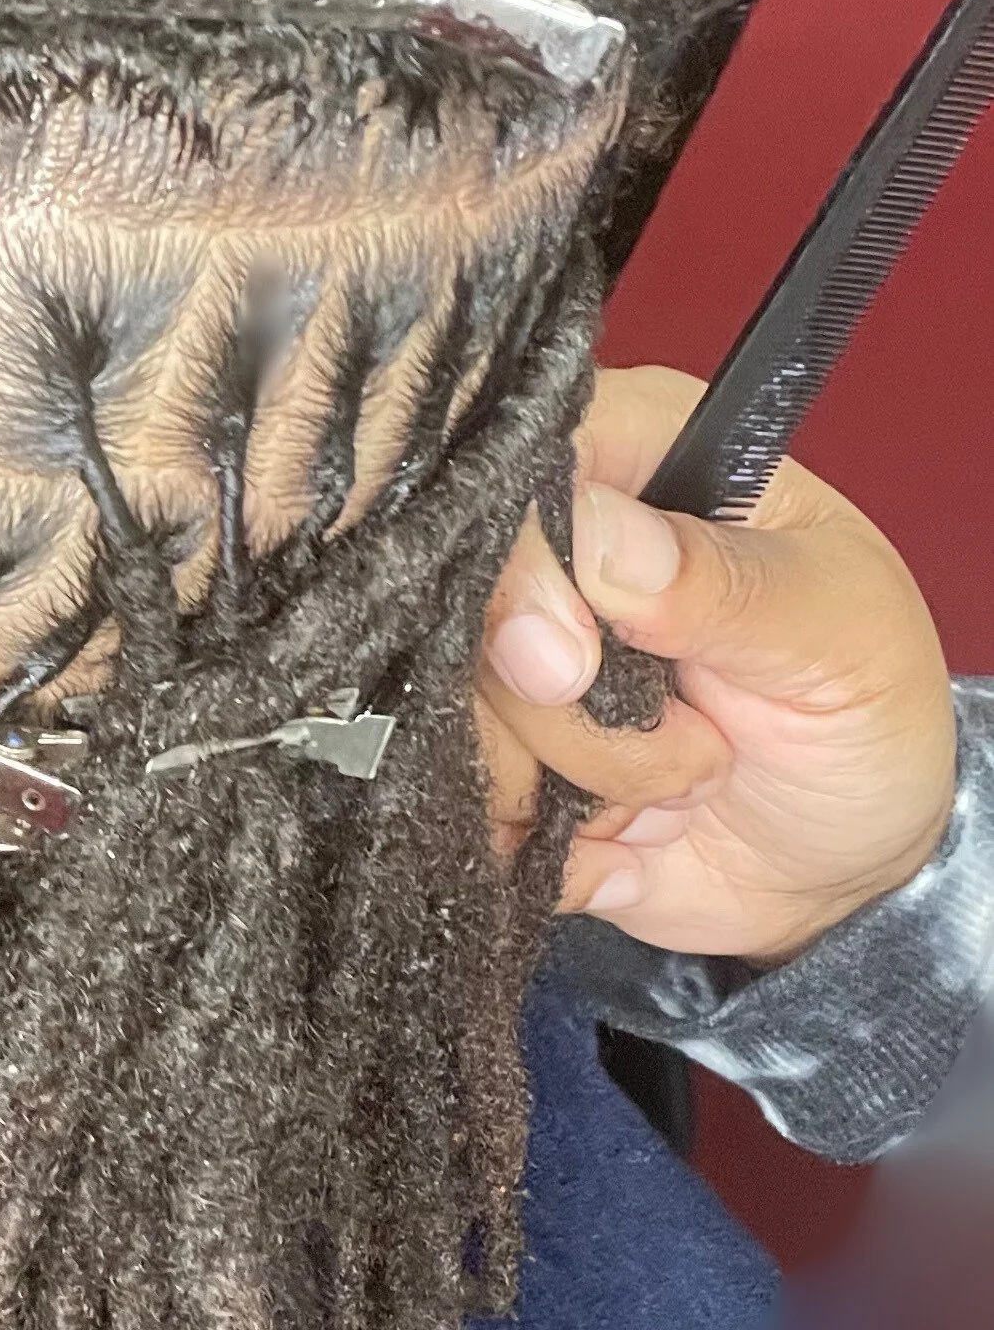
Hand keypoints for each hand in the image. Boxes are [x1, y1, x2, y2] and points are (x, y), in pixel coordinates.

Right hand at [477, 367, 956, 965]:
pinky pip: (468, 804)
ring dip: (594, 784)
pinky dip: (555, 842)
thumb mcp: (835, 633)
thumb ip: (718, 581)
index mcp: (642, 465)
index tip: (574, 664)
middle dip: (578, 713)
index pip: (516, 470)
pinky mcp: (495, 758)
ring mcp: (511, 662)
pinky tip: (633, 831)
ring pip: (464, 720)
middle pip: (466, 612)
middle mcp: (556, 553)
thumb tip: (591, 531)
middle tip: (700, 739)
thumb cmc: (866, 715)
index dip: (521, 569)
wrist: (845, 864)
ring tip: (692, 782)